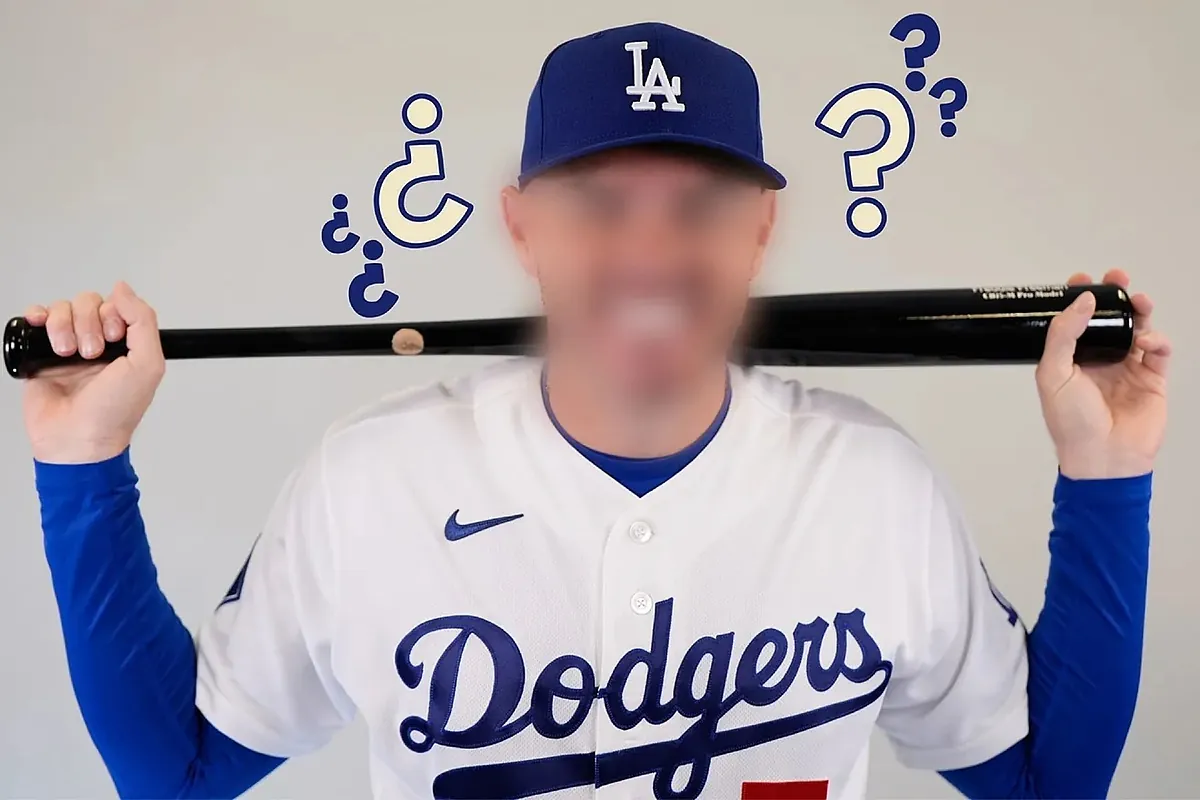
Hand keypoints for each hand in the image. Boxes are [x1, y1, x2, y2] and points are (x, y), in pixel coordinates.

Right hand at [22, 282, 165, 463]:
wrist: (77, 439)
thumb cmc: (114, 411)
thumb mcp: (148, 365)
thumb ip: (143, 322)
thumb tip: (124, 289)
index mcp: (125, 344)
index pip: (116, 305)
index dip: (113, 314)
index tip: (114, 338)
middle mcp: (98, 343)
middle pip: (88, 303)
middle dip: (88, 323)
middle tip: (90, 353)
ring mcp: (68, 347)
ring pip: (61, 309)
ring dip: (63, 326)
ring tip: (67, 353)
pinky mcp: (40, 354)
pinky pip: (35, 320)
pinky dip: (35, 318)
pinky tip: (41, 330)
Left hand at [1036, 269, 1169, 479]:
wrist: (1103, 457)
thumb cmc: (1071, 422)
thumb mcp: (1053, 374)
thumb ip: (1063, 335)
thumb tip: (1081, 301)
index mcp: (1071, 359)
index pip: (1076, 322)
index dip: (1080, 299)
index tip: (1083, 279)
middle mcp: (1099, 360)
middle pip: (1110, 319)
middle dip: (1115, 296)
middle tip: (1117, 277)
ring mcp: (1127, 369)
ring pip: (1137, 329)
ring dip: (1139, 311)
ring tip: (1138, 300)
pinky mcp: (1151, 379)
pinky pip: (1159, 351)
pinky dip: (1157, 340)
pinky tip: (1147, 340)